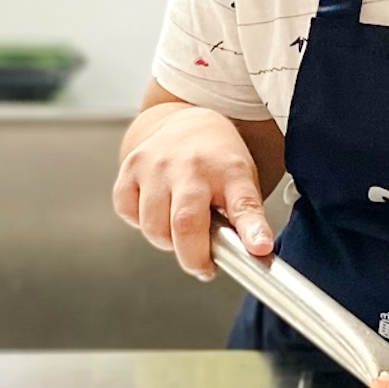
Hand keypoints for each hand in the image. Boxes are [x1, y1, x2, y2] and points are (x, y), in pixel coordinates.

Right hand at [112, 104, 273, 278]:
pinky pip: (128, 213)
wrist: (189, 122)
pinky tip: (158, 210)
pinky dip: (140, 223)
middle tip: (203, 265)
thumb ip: (245, 218)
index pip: (243, 203)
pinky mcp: (131, 168)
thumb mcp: (243, 184)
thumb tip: (254, 253)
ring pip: (153, 227)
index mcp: (230, 171)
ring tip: (181, 231)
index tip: (260, 248)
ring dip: (167, 242)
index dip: (252, 230)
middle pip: (186, 223)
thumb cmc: (219, 162)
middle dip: (194, 258)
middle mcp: (192, 166)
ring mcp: (157, 165)